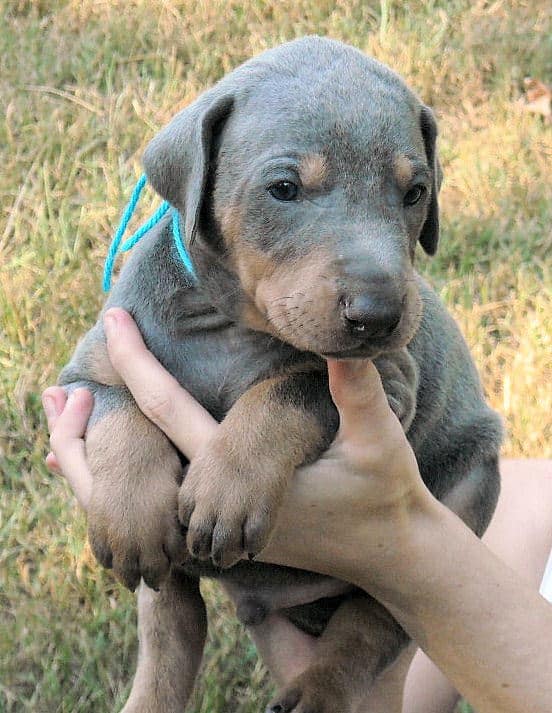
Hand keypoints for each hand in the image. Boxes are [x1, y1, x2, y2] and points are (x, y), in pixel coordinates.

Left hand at [43, 308, 427, 587]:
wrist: (395, 556)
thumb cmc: (387, 498)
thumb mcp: (379, 443)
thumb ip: (358, 394)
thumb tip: (341, 345)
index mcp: (242, 477)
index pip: (171, 410)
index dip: (139, 360)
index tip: (113, 317)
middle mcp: (219, 508)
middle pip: (139, 458)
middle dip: (98, 419)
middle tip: (63, 381)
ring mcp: (224, 526)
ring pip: (150, 487)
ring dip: (115, 451)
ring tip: (85, 410)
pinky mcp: (236, 532)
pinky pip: (174, 501)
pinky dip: (145, 474)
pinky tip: (136, 457)